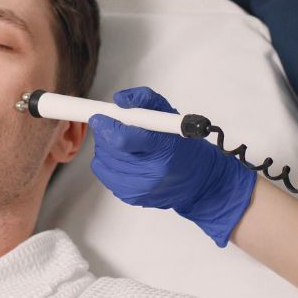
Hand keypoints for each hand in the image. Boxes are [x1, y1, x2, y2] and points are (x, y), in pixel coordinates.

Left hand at [88, 87, 256, 246]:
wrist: (197, 181)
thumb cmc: (182, 145)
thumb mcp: (169, 115)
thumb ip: (145, 99)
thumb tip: (120, 99)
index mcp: (162, 148)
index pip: (123, 139)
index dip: (107, 125)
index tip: (100, 117)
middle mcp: (151, 172)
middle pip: (109, 149)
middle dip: (106, 133)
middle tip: (116, 127)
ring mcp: (140, 188)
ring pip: (103, 160)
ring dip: (107, 148)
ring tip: (125, 145)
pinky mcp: (131, 197)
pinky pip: (104, 173)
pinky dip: (108, 163)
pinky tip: (125, 159)